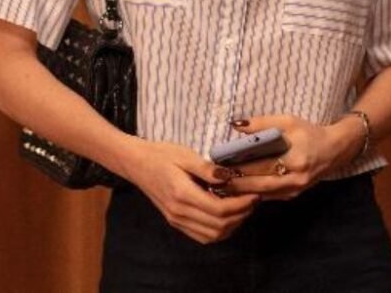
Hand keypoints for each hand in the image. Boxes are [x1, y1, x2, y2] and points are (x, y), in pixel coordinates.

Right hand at [121, 139, 259, 243]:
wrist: (135, 163)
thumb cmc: (160, 154)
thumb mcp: (184, 155)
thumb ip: (207, 168)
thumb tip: (230, 176)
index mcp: (182, 194)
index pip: (219, 210)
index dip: (241, 205)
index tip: (255, 194)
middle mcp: (179, 212)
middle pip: (219, 226)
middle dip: (241, 216)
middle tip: (253, 201)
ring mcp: (176, 220)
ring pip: (212, 235)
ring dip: (231, 226)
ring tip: (242, 209)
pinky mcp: (175, 221)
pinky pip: (202, 236)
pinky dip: (218, 231)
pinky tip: (226, 217)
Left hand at [222, 114, 362, 200]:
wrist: (334, 150)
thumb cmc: (309, 132)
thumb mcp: (288, 121)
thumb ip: (262, 123)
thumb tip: (235, 125)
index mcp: (296, 160)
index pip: (262, 166)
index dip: (240, 168)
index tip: (219, 166)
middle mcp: (295, 179)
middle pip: (259, 185)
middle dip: (235, 184)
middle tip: (213, 181)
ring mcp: (294, 190)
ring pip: (262, 194)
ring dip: (240, 192)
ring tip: (219, 187)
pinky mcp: (292, 195)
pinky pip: (268, 197)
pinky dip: (251, 194)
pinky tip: (235, 191)